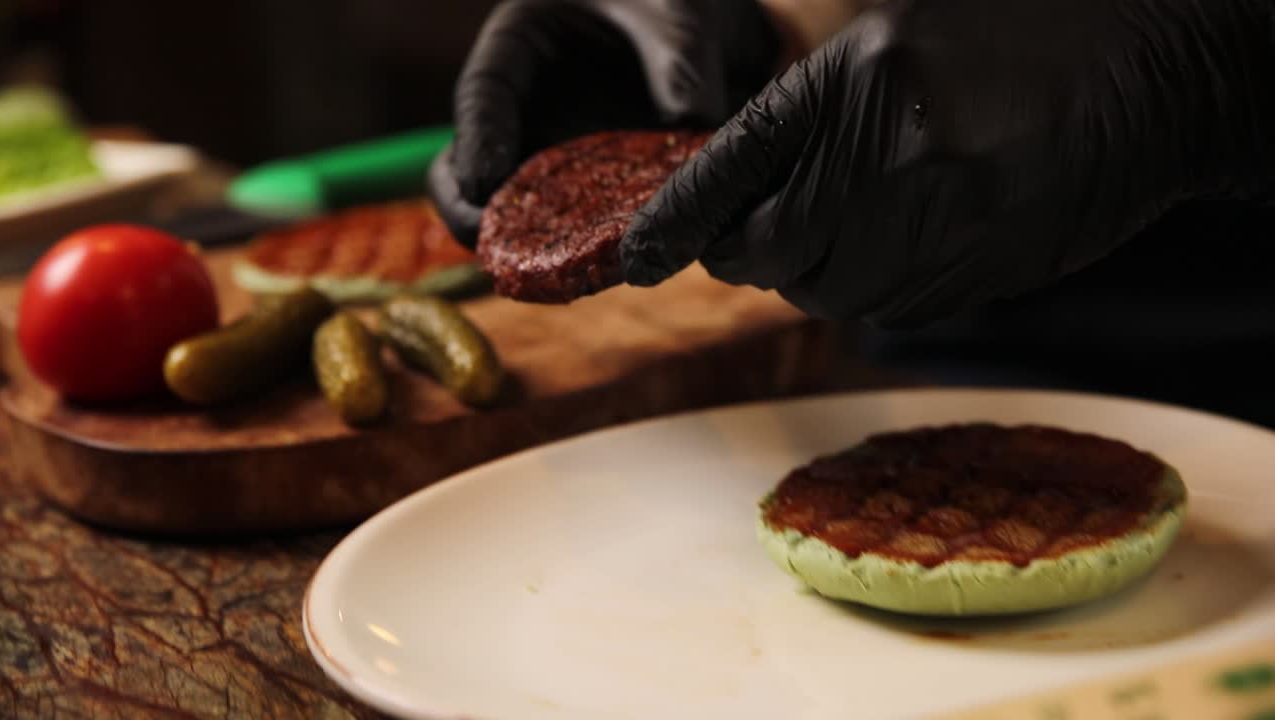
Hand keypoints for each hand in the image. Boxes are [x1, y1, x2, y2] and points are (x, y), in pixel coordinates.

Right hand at [428, 0, 784, 246]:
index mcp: (520, 49)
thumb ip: (680, 56)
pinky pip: (573, 235)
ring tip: (545, 274)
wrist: (708, 39)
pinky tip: (604, 270)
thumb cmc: (671, 5)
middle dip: (475, 212)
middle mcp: (524, 113)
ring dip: (524, 248)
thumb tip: (691, 117)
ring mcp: (552, 161)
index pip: (483, 95)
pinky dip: (583, 257)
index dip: (478, 140)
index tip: (483, 183)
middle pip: (471, 170)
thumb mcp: (677, 11)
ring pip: (514, 215)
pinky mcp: (589, 198)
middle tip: (493, 244)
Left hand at [621, 0, 1274, 327]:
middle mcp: (877, 167)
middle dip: (749, 248)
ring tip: (857, 215)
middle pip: (765, 252)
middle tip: (759, 227)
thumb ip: (816, 114)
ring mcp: (926, 233)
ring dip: (816, 267)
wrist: (1152, 82)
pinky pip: (883, 307)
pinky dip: (873, 283)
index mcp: (849, 88)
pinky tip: (909, 233)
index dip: (673, 220)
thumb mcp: (896, 40)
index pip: (726, 172)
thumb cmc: (1023, 38)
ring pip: (821, 291)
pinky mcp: (966, 283)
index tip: (635, 257)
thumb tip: (755, 186)